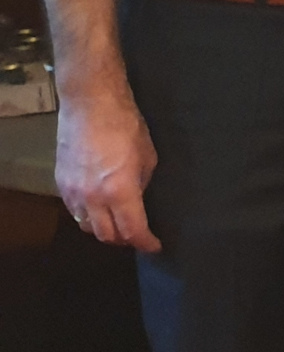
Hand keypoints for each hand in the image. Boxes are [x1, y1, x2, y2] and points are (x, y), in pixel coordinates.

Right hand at [56, 72, 158, 252]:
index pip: (132, 231)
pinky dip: (88, 217)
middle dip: (124, 241)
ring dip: (104, 231)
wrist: (90, 105)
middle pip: (106, 235)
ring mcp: (72, 192)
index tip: (155, 246)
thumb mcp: (147, 157)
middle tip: (138, 237)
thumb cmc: (126, 126)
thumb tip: (137, 199)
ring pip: (86, 226)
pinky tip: (99, 209)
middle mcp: (92, 198)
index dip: (146, 243)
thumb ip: (141, 185)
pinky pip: (74, 211)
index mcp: (120, 192)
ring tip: (119, 225)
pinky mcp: (60, 183)